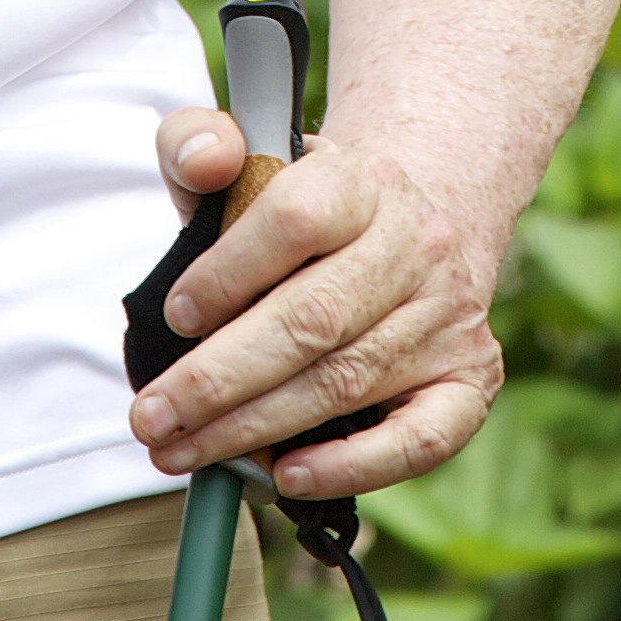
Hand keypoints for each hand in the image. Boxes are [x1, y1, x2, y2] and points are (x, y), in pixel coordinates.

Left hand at [125, 110, 506, 501]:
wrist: (414, 233)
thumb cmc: (308, 215)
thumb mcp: (251, 160)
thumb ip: (198, 144)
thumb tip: (206, 161)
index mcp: (362, 181)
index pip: (293, 219)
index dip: (225, 274)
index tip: (174, 315)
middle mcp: (419, 245)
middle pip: (311, 318)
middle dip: (217, 379)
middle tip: (151, 418)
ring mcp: (451, 317)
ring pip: (344, 381)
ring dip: (253, 429)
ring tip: (182, 450)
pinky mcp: (470, 381)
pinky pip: (418, 439)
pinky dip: (352, 465)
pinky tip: (289, 475)